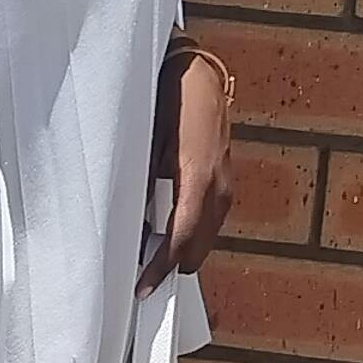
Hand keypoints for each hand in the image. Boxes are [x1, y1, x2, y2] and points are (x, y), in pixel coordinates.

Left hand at [141, 36, 234, 293]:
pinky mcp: (226, 178)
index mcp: (197, 179)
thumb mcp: (147, 145)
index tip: (142, 288)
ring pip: (207, 235)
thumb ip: (143, 186)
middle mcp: (218, 186)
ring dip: (183, 250)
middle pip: (198, 247)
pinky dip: (193, 231)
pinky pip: (211, 218)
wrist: (196, 73)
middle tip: (144, 280)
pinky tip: (171, 232)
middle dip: (172, 265)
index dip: (160, 268)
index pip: (180, 240)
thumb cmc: (166, 103)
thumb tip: (135, 225)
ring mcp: (226, 183)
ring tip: (154, 260)